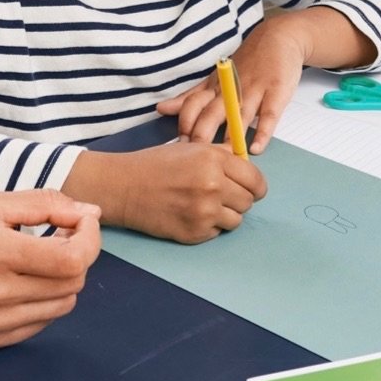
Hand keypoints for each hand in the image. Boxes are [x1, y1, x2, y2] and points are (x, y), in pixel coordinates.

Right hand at [0, 190, 99, 347]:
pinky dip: (46, 300)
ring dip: (64, 279)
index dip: (89, 238)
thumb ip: (44, 204)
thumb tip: (91, 212)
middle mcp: (0, 294)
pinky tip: (24, 282)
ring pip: (65, 304)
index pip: (73, 259)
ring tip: (40, 260)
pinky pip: (44, 322)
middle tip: (59, 236)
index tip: (80, 222)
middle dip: (78, 255)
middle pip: (74, 282)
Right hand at [66, 143, 266, 243]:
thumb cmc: (156, 164)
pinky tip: (190, 215)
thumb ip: (222, 157)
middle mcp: (213, 185)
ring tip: (204, 206)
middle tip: (221, 196)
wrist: (124, 187)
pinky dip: (209, 226)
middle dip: (239, 199)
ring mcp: (205, 211)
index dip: (255, 186)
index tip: (250, 189)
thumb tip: (248, 169)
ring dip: (225, 215)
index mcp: (213, 160)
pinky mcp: (195, 232)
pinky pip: (217, 232)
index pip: (256, 180)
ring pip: (237, 220)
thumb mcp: (191, 149)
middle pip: (248, 202)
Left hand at [158, 17, 309, 152]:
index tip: (178, 148)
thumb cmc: (246, 63)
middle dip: (201, 136)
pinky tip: (256, 148)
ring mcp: (254, 90)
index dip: (184, 126)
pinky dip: (263, 132)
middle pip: (211, 113)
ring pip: (238, 116)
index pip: (192, 106)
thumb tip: (162, 109)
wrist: (278, 37)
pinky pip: (268, 115)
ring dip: (230, 137)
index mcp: (214, 87)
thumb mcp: (214, 78)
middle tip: (196, 158)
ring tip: (223, 158)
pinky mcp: (276, 92)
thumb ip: (190, 97)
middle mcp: (231, 90)